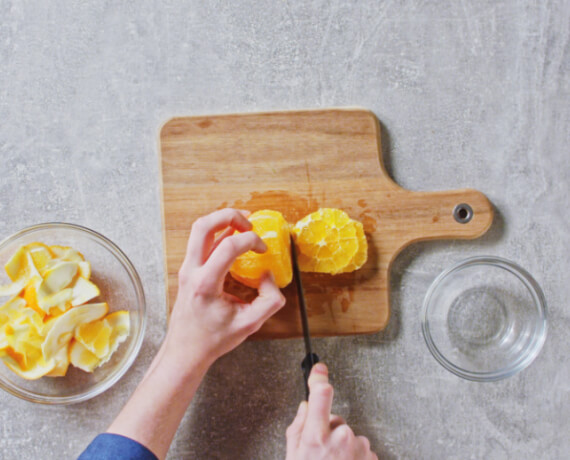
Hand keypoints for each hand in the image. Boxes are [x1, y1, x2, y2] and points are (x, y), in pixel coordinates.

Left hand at [163, 208, 285, 372]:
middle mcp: (192, 271)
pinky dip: (218, 233)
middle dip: (230, 216)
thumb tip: (268, 276)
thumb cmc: (213, 339)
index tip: (263, 250)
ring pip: (199, 229)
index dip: (251, 241)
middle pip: (204, 226)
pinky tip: (233, 239)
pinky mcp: (188, 270)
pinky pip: (200, 241)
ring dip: (222, 221)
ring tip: (243, 225)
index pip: (228, 247)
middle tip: (249, 223)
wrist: (186, 351)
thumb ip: (270, 300)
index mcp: (205, 284)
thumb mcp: (250, 325)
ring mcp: (187, 268)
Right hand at [286, 363, 377, 459]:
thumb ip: (298, 428)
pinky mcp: (370, 456)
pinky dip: (352, 454)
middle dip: (329, 428)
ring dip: (341, 444)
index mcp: (317, 436)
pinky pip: (359, 446)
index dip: (319, 379)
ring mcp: (358, 447)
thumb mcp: (294, 456)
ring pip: (348, 434)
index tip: (319, 369)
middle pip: (335, 418)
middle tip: (321, 450)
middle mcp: (341, 438)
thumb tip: (305, 409)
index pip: (321, 394)